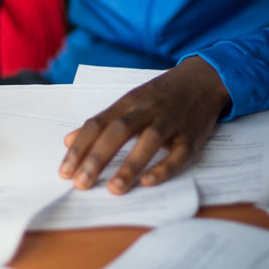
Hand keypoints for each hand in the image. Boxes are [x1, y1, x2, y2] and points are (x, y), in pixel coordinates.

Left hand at [59, 56, 230, 193]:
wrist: (204, 78)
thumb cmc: (162, 94)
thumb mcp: (130, 101)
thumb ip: (101, 122)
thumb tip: (69, 141)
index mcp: (128, 102)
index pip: (98, 124)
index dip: (80, 148)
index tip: (64, 172)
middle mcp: (147, 109)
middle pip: (119, 131)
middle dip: (98, 158)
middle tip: (81, 183)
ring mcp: (171, 121)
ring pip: (149, 141)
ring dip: (130, 165)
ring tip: (113, 190)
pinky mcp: (192, 135)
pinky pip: (179, 152)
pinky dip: (164, 167)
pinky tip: (148, 182)